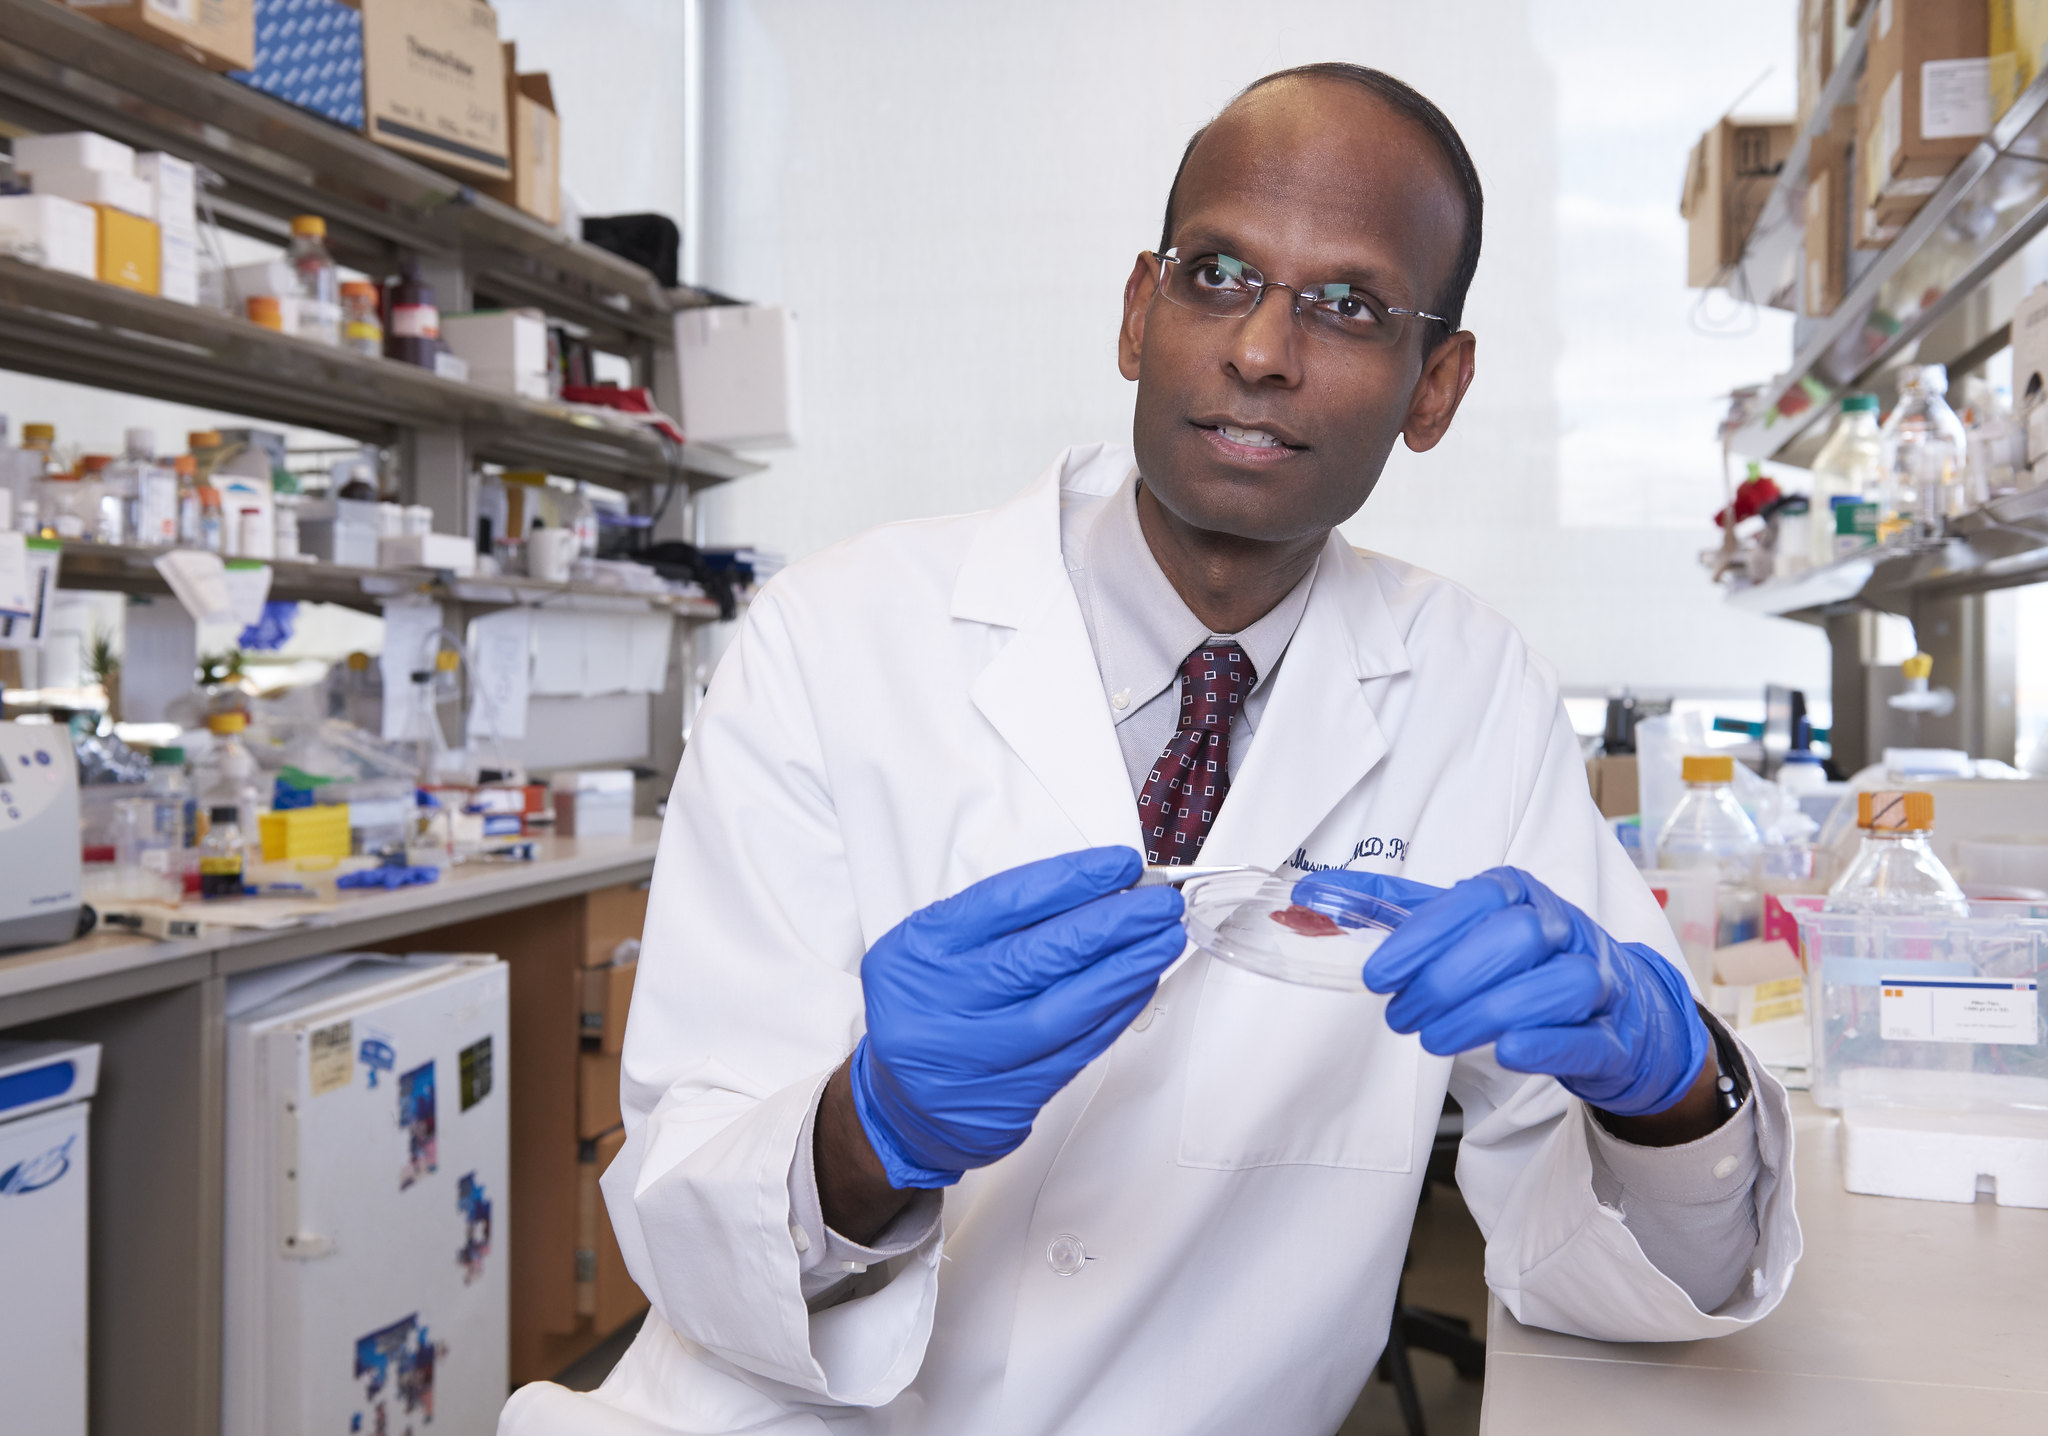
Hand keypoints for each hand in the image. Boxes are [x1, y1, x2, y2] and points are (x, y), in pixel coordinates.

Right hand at [849, 847, 1186, 1187]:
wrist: (900, 1101)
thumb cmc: (928, 1007)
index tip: (1119, 866)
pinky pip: (1077, 1049)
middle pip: (1042, 956)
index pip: (1007, 902)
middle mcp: (942, 1003)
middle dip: (1113, 924)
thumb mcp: (938, 946)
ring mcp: (973, 1056)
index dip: (1072, 880)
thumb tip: (1097, 889)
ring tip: (1162, 941)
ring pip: (1068, 1009)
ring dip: (1126, 970)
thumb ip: (1006, 919)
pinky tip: (1139, 986)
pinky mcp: (1008, 1098)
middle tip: (1157, 904)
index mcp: (921, 950)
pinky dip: (1116, 1013)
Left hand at [1296, 867, 1708, 1117]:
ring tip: (1433, 1039)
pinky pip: (1585, 1035)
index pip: (1474, 901)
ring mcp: (1595, 980)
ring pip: (1553, 984)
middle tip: (1402, 1014)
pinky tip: (1504, 1051)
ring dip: (1484, 1013)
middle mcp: (1563, 928)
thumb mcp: (1457, 926)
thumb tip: (1311, 891)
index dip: (1423, 937)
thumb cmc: (1519, 961)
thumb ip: (1388, 908)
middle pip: (1513, 939)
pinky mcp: (1610, 1037)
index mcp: (1519, 894)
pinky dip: (1543, 1042)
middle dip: (1448, 979)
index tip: (1378, 974)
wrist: (1613, 1012)